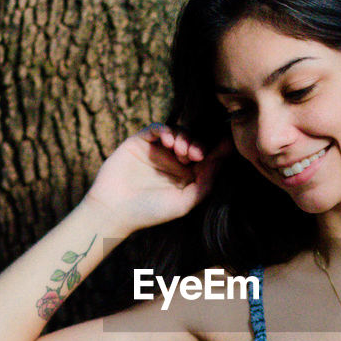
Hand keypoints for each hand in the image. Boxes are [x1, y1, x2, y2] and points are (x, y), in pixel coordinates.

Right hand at [87, 123, 230, 233]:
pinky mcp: (140, 142)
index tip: (226, 144)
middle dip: (197, 144)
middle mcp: (173, 161)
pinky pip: (155, 128)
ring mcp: (156, 150)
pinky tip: (168, 140)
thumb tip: (221, 159)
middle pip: (192, 142)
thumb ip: (205, 182)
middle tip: (193, 155)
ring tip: (180, 150)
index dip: (215, 150)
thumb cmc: (150, 212)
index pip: (205, 157)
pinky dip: (164, 130)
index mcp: (186, 175)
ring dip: (183, 137)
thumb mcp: (185, 202)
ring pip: (176, 133)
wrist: (114, 211)